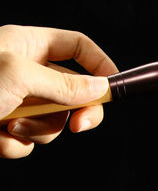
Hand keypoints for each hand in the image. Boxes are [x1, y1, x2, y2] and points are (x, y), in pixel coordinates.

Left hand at [0, 25, 117, 157]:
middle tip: (79, 125)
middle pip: (74, 89)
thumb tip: (101, 87)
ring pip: (54, 119)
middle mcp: (26, 72)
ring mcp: (17, 100)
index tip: (113, 86)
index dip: (99, 63)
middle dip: (76, 110)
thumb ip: (64, 83)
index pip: (77, 46)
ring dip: (38, 130)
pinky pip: (30, 138)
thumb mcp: (18, 77)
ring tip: (11, 126)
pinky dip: (15, 144)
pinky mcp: (6, 125)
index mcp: (28, 46)